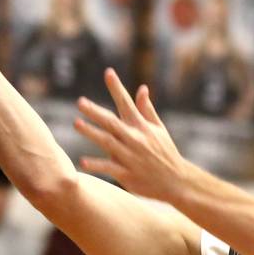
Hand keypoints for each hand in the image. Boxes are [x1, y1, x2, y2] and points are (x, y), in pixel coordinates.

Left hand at [75, 70, 190, 203]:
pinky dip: (97, 165)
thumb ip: (147, 109)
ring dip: (92, 133)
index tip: (108, 72)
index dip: (117, 88)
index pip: (127, 103)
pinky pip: (109, 168)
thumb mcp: (159, 130)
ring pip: (108, 142)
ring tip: (77, 123)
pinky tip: (82, 162)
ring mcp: (131, 157)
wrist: (176, 182)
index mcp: (142, 127)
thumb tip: (142, 88)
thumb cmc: (166, 153)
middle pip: (112, 122)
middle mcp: (135, 139)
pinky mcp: (127, 174)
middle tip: (80, 102)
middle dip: (96, 112)